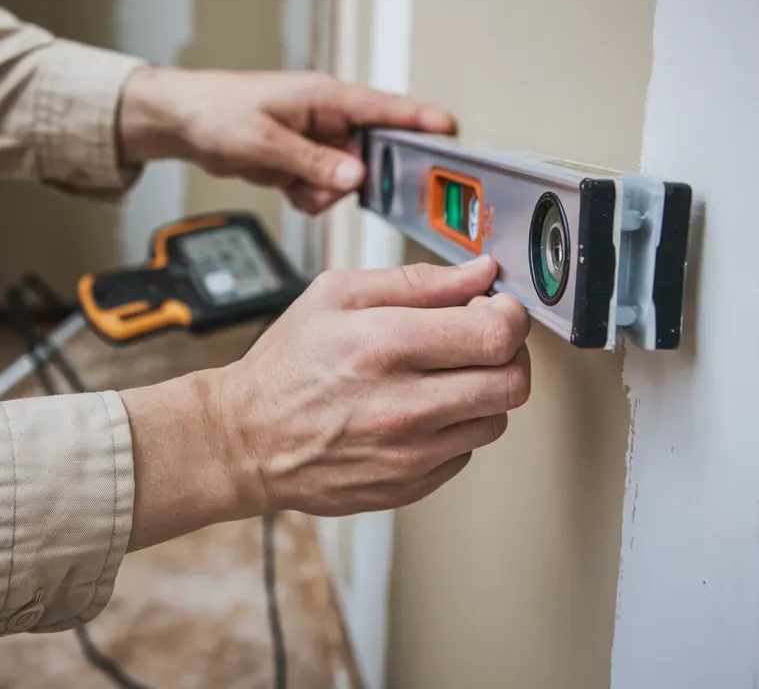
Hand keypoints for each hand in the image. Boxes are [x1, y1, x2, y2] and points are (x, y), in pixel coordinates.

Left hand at [116, 66, 455, 212]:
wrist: (180, 121)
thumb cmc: (216, 112)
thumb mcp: (265, 140)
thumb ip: (312, 161)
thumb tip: (355, 178)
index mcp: (324, 97)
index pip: (384, 108)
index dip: (419, 119)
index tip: (449, 130)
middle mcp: (326, 118)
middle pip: (370, 151)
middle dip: (358, 175)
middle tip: (342, 184)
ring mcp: (315, 141)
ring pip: (346, 177)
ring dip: (327, 190)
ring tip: (296, 183)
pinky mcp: (301, 162)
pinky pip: (324, 189)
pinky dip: (311, 196)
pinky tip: (288, 188)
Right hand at [120, 256, 529, 549]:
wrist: (245, 440)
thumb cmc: (286, 365)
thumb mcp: (337, 295)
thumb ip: (417, 281)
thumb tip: (478, 273)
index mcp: (387, 345)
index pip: (497, 335)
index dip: (509, 317)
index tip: (495, 310)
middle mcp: (405, 404)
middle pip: (512, 382)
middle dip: (507, 354)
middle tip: (480, 342)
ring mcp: (409, 453)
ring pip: (496, 420)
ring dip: (482, 393)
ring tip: (442, 378)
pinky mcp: (409, 486)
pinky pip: (465, 452)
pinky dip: (454, 429)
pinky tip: (419, 411)